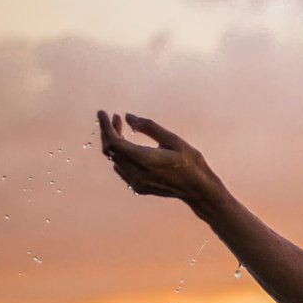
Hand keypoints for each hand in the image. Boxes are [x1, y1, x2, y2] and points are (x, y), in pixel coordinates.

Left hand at [96, 110, 222, 206]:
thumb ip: (149, 127)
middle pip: (111, 150)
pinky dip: (119, 154)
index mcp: (145, 160)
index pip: (114, 142)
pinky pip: (121, 168)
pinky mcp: (138, 187)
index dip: (106, 126)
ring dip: (114, 143)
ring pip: (114, 159)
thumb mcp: (173, 140)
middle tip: (116, 117)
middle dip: (109, 131)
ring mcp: (137, 182)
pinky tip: (127, 146)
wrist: (198, 189)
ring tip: (121, 128)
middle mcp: (137, 173)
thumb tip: (128, 117)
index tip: (103, 112)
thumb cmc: (190, 162)